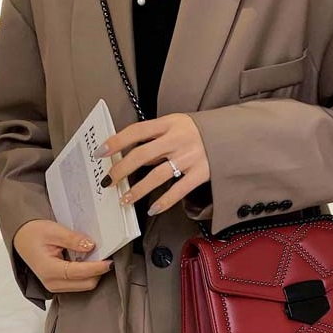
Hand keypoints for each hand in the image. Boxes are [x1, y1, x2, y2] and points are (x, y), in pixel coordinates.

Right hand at [13, 219, 112, 292]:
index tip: (109, 261)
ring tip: (97, 258)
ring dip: (93, 274)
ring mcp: (55, 286)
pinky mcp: (59, 285)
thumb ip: (73, 239)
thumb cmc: (34, 233)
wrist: (22, 237)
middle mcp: (52, 283)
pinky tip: (88, 262)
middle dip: (98, 272)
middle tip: (106, 256)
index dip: (96, 268)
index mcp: (49, 270)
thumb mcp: (53, 230)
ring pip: (84, 286)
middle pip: (85, 284)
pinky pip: (79, 284)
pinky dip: (87, 275)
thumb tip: (91, 246)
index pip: (79, 273)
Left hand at [94, 113, 209, 215]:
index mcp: (169, 123)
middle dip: (121, 169)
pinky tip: (152, 208)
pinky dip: (164, 201)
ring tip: (124, 199)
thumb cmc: (198, 131)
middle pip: (142, 155)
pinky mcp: (200, 173)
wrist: (232, 135)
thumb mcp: (177, 124)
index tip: (100, 152)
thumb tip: (131, 156)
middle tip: (108, 181)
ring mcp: (189, 157)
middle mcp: (177, 139)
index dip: (116, 141)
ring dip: (138, 189)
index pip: (136, 131)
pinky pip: (178, 190)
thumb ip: (156, 138)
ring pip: (157, 175)